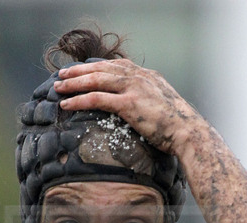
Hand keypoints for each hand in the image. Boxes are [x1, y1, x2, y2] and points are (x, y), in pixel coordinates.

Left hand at [55, 59, 203, 154]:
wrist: (188, 133)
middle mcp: (139, 77)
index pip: (116, 66)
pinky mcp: (129, 104)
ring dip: (74, 83)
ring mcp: (134, 88)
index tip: (81, 71)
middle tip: (62, 74)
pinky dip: (79, 100)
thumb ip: (149, 103)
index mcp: (148, 77)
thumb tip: (141, 112)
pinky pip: (97, 99)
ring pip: (96, 80)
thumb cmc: (178, 128)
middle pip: (102, 68)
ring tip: (58, 87)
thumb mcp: (163, 108)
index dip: (96, 67)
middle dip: (79, 71)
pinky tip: (67, 104)